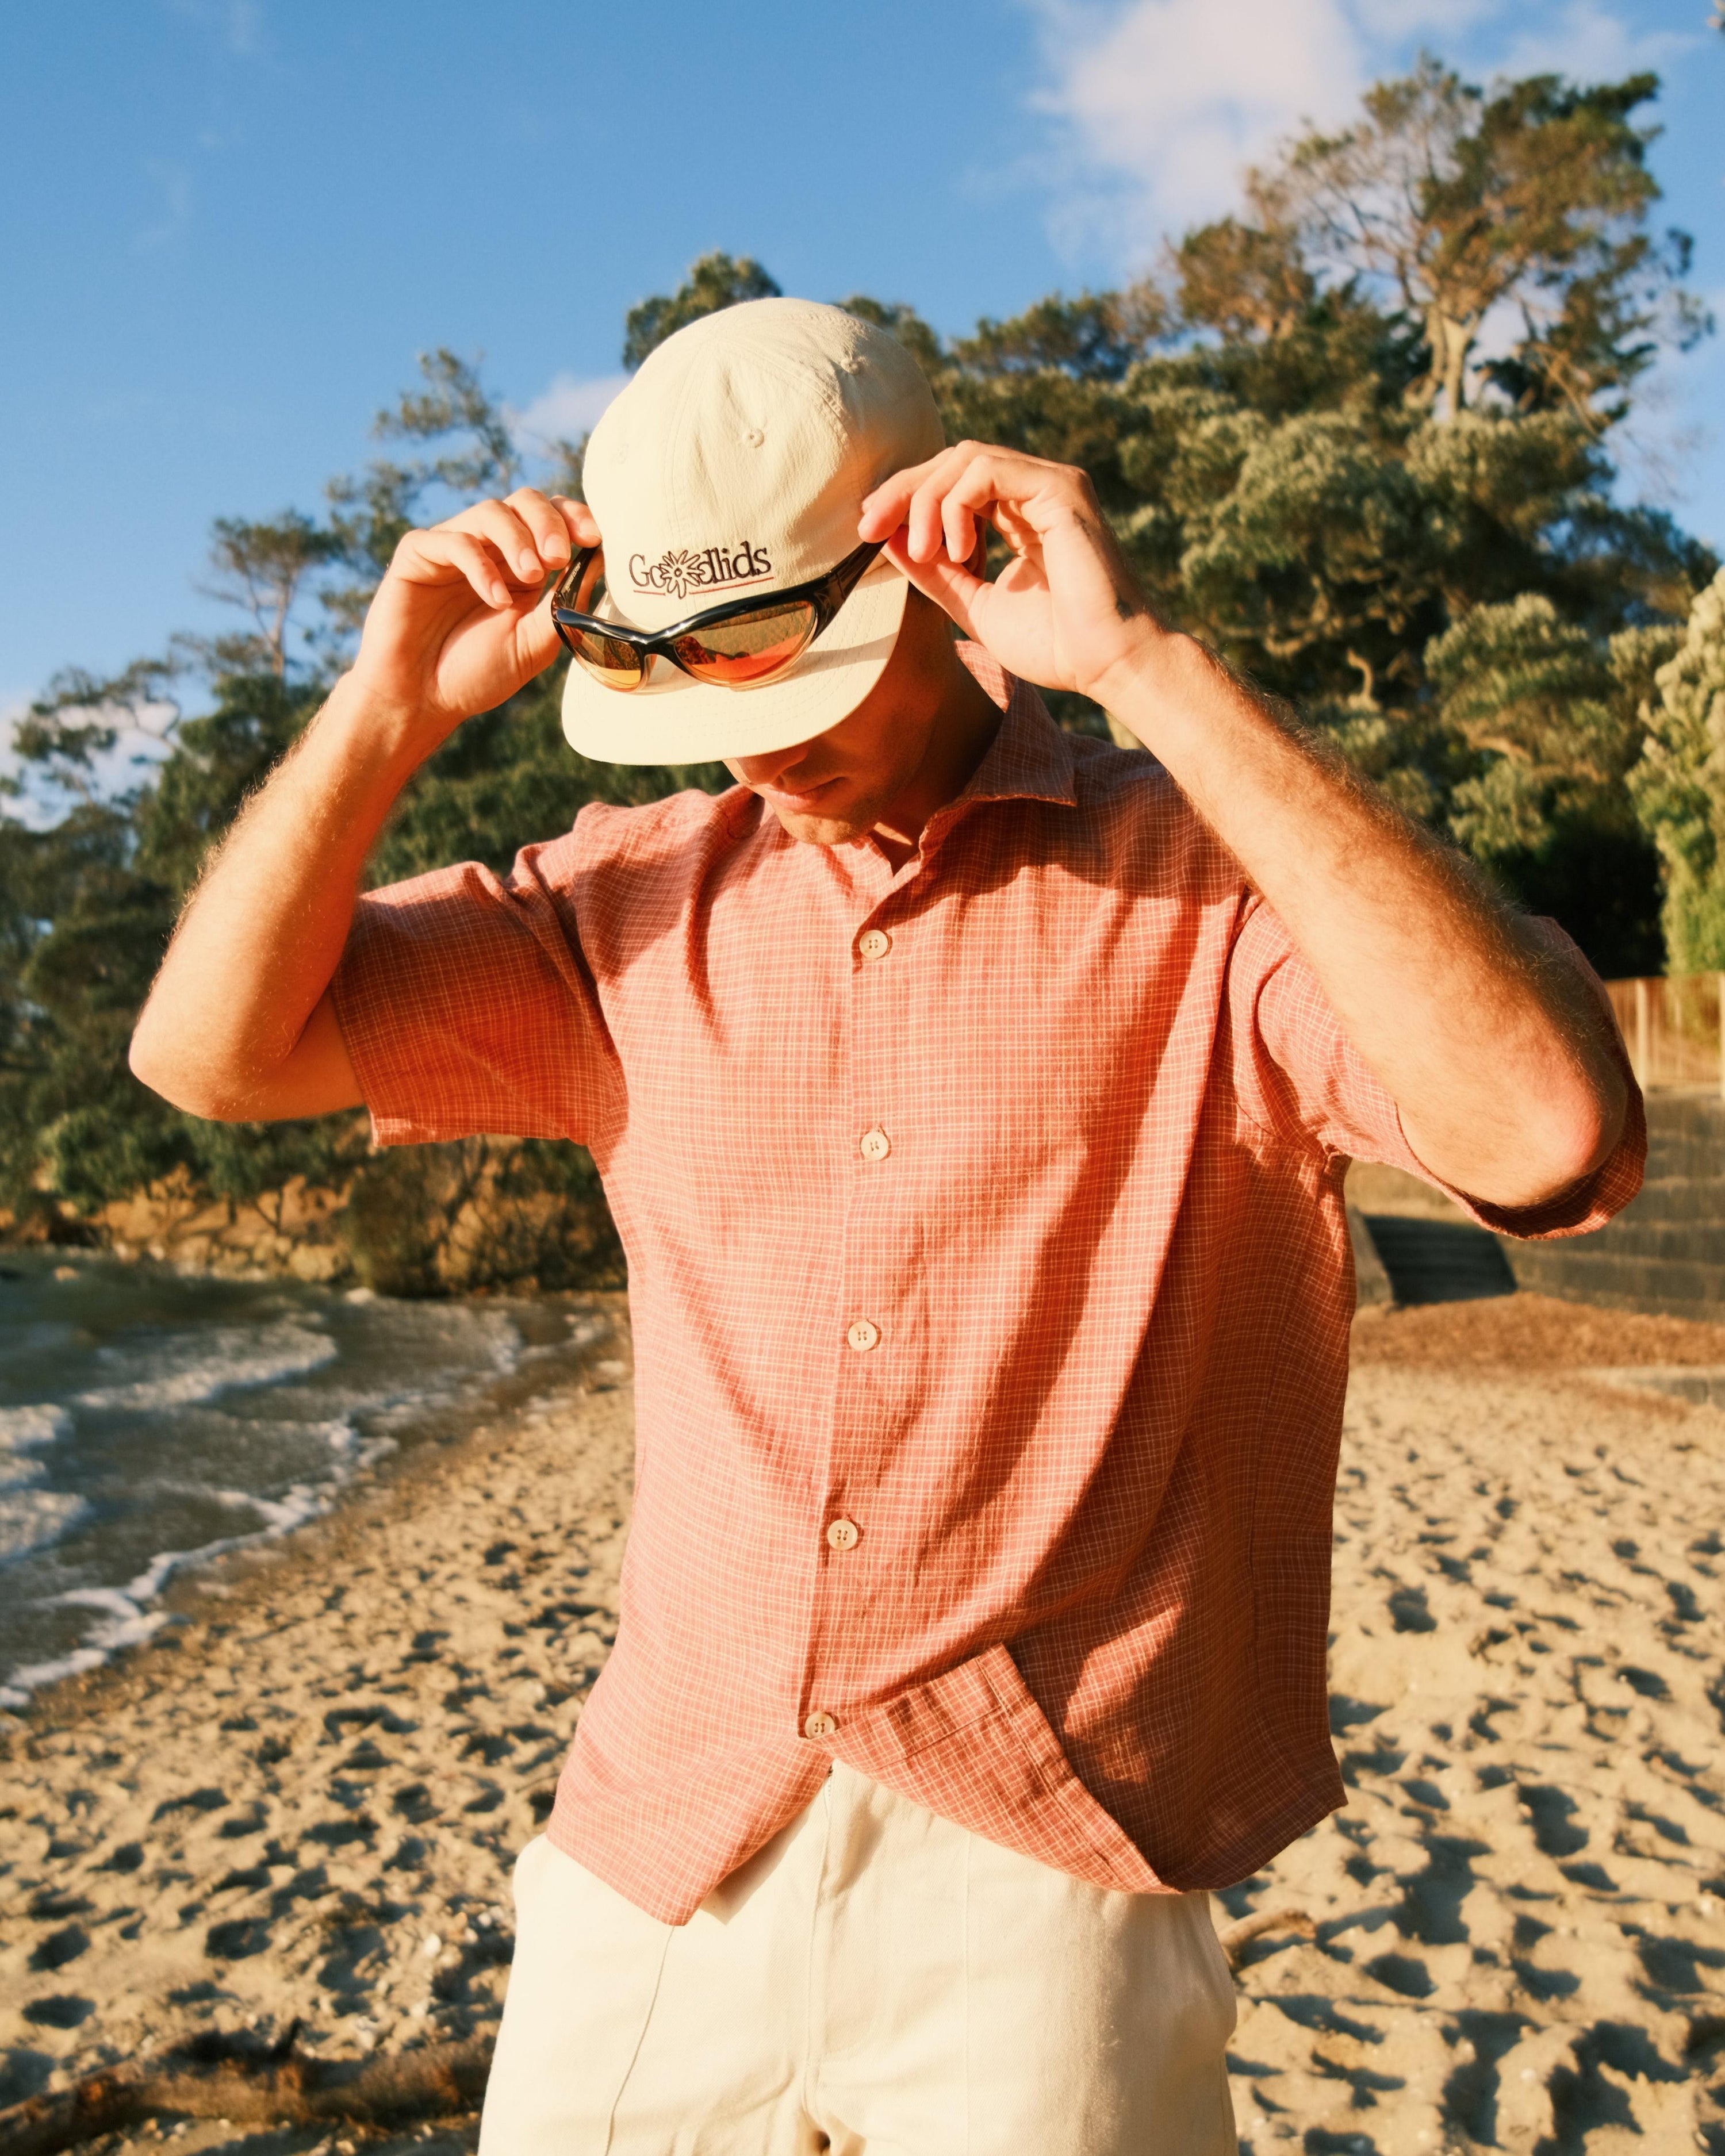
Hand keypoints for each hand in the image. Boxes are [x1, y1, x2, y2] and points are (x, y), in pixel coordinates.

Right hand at [347, 489, 599, 735]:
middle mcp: (489, 549)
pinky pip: (453, 540)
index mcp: (521, 566)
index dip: (574, 518)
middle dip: (548, 522)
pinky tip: (495, 601)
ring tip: (531, 577)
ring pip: (491, 512)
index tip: (593, 539)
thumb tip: (598, 566)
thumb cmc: (475, 676)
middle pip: (524, 502)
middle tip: (558, 557)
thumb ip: (562, 607)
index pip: (553, 519)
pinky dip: (481, 567)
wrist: (420, 700)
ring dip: (518, 539)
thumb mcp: (533, 645)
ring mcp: (452, 547)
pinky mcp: (418, 554)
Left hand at [858, 442, 1162, 700]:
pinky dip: (957, 505)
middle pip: (953, 459)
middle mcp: (1037, 490)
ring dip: (926, 501)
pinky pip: (988, 470)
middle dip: (903, 491)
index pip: (952, 483)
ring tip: (921, 554)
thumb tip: (887, 540)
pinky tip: (957, 552)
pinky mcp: (1061, 489)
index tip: (868, 530)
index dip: (906, 498)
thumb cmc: (1056, 645)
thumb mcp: (976, 605)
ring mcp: (1052, 484)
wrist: (1109, 665)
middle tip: (868, 528)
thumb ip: (936, 572)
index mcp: (1021, 514)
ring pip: (966, 457)